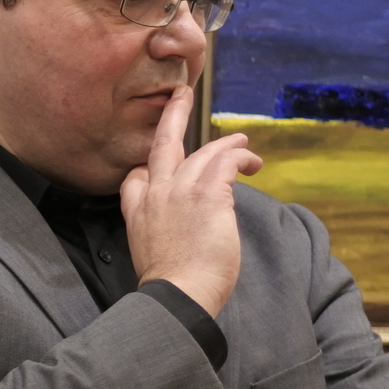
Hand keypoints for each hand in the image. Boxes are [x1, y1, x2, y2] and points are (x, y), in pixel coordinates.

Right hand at [120, 85, 262, 317]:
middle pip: (163, 144)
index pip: (135, 177)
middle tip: (180, 95)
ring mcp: (181, 190)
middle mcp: (155, 194)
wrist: (177, 294)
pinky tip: (253, 164)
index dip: (147, 169)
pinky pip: (228, 162)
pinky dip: (242, 158)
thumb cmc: (169, 286)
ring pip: (204, 151)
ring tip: (242, 141)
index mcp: (137, 213)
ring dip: (227, 144)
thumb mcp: (150, 256)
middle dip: (172, 115)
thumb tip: (183, 237)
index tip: (156, 168)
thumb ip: (162, 235)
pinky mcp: (209, 194)